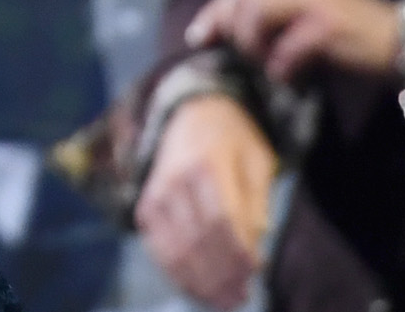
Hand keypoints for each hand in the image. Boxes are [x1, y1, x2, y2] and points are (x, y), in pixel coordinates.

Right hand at [134, 94, 277, 310]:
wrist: (192, 112)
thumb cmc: (234, 140)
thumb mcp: (257, 159)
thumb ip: (256, 200)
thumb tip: (256, 244)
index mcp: (206, 162)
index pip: (221, 217)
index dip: (237, 250)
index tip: (256, 272)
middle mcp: (174, 178)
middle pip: (197, 238)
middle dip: (221, 274)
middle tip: (242, 297)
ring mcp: (156, 194)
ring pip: (176, 249)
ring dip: (200, 282)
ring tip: (224, 301)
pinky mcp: (146, 207)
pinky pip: (159, 249)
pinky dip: (178, 275)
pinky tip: (199, 290)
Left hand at [186, 0, 399, 84]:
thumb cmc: (359, 39)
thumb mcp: (314, 19)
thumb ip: (279, 19)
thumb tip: (233, 37)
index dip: (215, 10)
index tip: (198, 37)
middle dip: (226, 26)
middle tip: (234, 55)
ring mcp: (317, 2)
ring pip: (257, 13)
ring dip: (253, 46)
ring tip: (267, 66)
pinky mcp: (330, 28)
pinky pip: (286, 47)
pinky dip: (280, 67)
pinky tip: (290, 78)